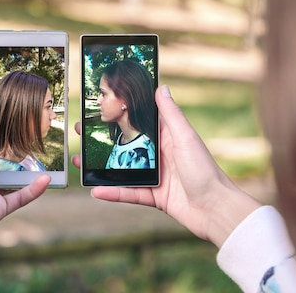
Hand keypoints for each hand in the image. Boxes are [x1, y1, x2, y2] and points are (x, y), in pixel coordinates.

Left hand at [0, 109, 48, 272]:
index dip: (1, 134)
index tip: (19, 123)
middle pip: (2, 162)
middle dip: (19, 154)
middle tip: (38, 141)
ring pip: (13, 180)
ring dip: (29, 172)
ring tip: (47, 161)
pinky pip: (19, 197)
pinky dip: (33, 190)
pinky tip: (46, 180)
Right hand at [72, 85, 259, 247]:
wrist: (216, 209)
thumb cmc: (205, 170)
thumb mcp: (185, 137)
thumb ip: (171, 114)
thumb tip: (161, 87)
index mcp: (167, 138)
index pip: (139, 122)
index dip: (120, 114)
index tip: (100, 107)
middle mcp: (159, 155)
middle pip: (125, 145)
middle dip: (102, 139)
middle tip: (82, 132)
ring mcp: (155, 176)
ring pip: (121, 170)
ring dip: (100, 167)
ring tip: (80, 162)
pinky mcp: (153, 196)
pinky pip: (128, 193)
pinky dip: (112, 192)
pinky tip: (95, 191)